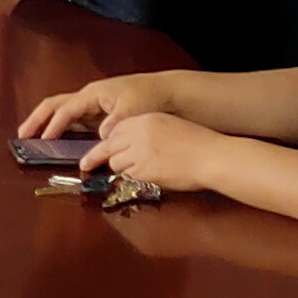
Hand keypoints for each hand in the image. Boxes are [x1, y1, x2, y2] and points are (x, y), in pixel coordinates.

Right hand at [19, 72, 180, 140]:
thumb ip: (116, 123)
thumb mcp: (133, 110)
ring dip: (46, 123)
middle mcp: (88, 97)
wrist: (165, 92)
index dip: (54, 125)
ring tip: (31, 139)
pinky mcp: (98, 113)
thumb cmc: (148, 97)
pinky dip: (61, 128)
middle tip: (21, 136)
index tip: (43, 140)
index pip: (66, 109)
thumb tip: (101, 136)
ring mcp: (92, 104)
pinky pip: (73, 120)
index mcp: (93, 94)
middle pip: (55, 105)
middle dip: (37, 119)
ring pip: (62, 112)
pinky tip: (57, 141)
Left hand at [90, 105, 231, 191]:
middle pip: (109, 146)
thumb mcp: (168, 125)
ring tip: (135, 170)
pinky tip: (146, 176)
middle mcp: (138, 134)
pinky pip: (129, 176)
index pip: (116, 129)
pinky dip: (132, 178)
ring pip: (116, 163)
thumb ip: (146, 131)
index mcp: (145, 120)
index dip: (108, 140)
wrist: (211, 156)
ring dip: (120, 168)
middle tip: (86, 164)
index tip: (99, 147)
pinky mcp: (144, 171)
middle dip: (99, 156)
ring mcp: (139, 153)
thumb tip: (130, 143)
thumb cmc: (197, 142)